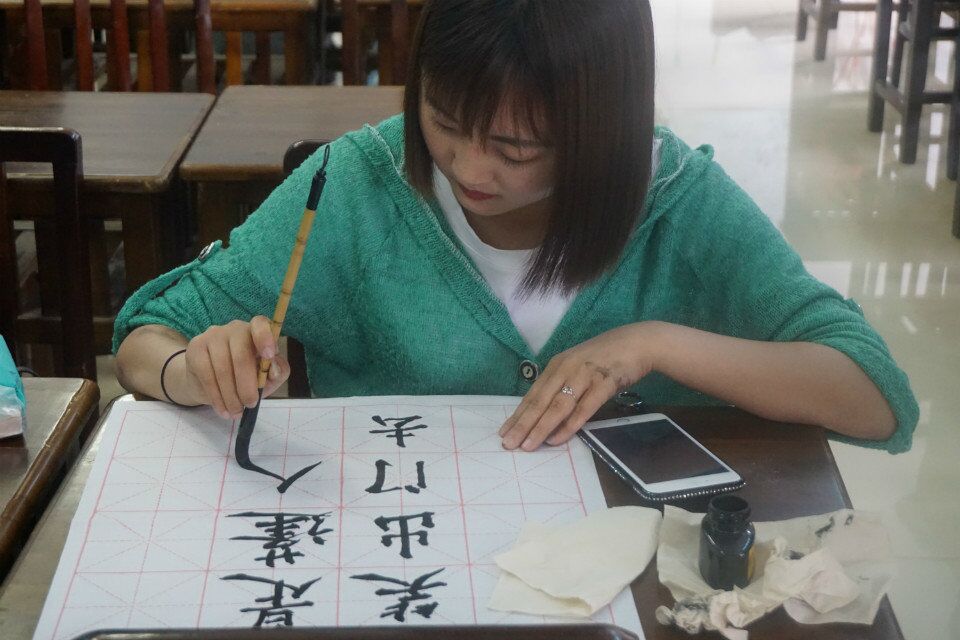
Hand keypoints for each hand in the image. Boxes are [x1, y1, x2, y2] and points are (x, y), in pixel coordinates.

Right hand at [180, 316, 290, 418]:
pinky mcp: (196, 348)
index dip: (265, 338)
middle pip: (242, 355)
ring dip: (231, 396)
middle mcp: (234, 328)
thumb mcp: (267, 377)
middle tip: (250, 404)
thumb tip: (273, 370)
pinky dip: (217, 397)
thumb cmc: (244, 377)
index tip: (269, 356)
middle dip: (247, 386)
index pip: (260, 324)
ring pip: (223, 369)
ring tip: (236, 412)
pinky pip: (207, 375)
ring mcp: (213, 336)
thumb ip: (277, 371)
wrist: (207, 381)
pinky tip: (223, 409)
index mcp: (255, 331)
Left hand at [499, 322, 663, 450]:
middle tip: (509, 443)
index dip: (518, 415)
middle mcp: (566, 369)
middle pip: (540, 401)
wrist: (637, 343)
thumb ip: (562, 386)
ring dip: (541, 427)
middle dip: (523, 424)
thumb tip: (545, 412)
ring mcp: (584, 375)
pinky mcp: (603, 383)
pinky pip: (584, 408)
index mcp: (557, 366)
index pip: (532, 394)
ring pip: (557, 406)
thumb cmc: (605, 357)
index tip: (504, 432)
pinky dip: (570, 425)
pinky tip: (558, 439)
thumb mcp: (577, 367)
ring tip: (528, 445)